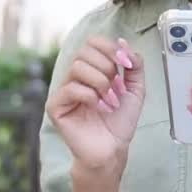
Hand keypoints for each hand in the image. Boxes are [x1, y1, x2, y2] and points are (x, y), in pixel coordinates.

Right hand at [46, 36, 145, 177]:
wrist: (113, 149)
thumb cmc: (120, 122)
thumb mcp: (135, 89)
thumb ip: (134, 65)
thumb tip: (122, 41)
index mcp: (91, 69)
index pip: (92, 42)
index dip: (109, 47)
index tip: (126, 63)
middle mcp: (74, 76)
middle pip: (84, 51)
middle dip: (107, 68)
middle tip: (117, 89)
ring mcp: (63, 90)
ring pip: (78, 67)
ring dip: (101, 83)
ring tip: (110, 101)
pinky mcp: (55, 106)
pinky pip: (71, 89)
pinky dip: (91, 97)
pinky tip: (100, 108)